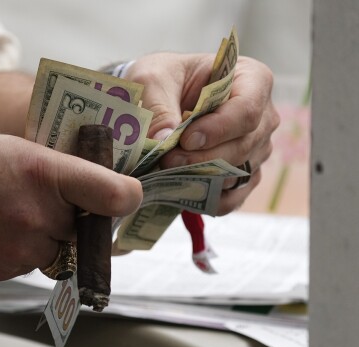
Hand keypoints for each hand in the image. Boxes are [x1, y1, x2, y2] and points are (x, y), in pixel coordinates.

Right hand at [0, 131, 141, 280]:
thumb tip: (88, 188)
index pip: (112, 195)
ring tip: (4, 215)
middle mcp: (34, 215)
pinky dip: (15, 253)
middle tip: (39, 203)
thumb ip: (54, 170)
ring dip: (39, 239)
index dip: (127, 198)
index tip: (127, 199)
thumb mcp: (11, 147)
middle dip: (68, 221)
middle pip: (80, 232)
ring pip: (51, 253)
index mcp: (42, 173)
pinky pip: (23, 266)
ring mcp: (15, 249)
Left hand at [126, 53, 278, 214]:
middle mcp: (262, 116)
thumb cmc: (163, 79)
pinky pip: (233, 196)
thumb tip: (164, 139)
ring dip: (202, 178)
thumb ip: (157, 106)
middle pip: (243, 146)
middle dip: (203, 158)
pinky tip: (182, 192)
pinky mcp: (242, 174)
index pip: (247, 110)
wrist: (160, 98)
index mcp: (251, 80)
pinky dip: (208, 199)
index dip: (218, 129)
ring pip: (238, 173)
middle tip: (167, 160)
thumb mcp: (151, 80)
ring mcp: (256, 148)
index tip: (186, 139)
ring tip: (167, 172)